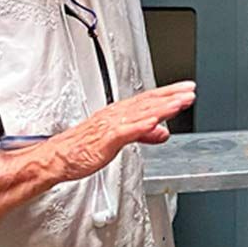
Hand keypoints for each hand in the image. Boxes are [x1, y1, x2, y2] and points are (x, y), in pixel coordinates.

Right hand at [37, 81, 195, 183]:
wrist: (56, 157)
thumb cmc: (82, 147)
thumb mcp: (119, 138)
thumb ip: (143, 133)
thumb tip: (163, 132)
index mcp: (119, 113)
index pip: (148, 99)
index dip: (169, 93)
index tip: (187, 89)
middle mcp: (116, 115)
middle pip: (148, 102)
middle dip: (171, 96)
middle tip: (190, 91)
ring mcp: (110, 126)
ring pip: (141, 114)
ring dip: (162, 108)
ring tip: (180, 103)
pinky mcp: (105, 140)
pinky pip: (125, 132)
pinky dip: (141, 127)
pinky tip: (155, 124)